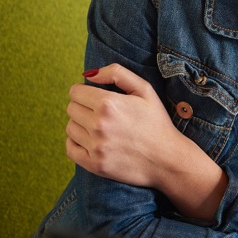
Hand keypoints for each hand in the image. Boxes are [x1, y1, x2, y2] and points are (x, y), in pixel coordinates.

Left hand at [66, 64, 225, 219]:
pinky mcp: (94, 164)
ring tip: (100, 127)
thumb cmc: (157, 121)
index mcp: (109, 104)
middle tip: (102, 112)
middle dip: (83, 107)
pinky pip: (70, 148)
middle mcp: (98, 125)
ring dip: (81, 125)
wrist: (167, 159)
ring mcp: (95, 146)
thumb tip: (88, 74)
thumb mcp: (145, 89)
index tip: (96, 96)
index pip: (75, 92)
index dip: (85, 91)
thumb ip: (117, 73)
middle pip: (71, 109)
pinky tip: (92, 140)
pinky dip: (76, 143)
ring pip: (70, 128)